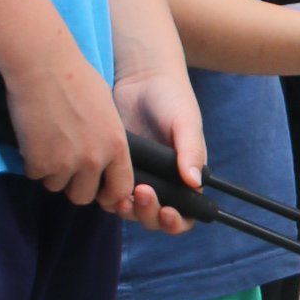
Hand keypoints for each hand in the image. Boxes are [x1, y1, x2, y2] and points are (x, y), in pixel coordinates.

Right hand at [0, 41, 136, 210]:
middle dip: (72, 185)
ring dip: (49, 171)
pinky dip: (30, 161)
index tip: (97, 189)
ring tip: (46, 143)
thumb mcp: (106, 110)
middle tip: (62, 166)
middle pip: (83, 196)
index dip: (108, 193)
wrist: (42, 64)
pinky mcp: (39, 162)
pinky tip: (32, 138)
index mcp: (116, 146)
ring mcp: (66, 163)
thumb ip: (107, 139)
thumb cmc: (74, 77)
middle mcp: (94, 159)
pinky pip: (34, 175)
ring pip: (55, 186)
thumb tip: (102, 158)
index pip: (120, 189)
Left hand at [112, 68, 207, 226]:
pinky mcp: (112, 169)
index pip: (184, 216)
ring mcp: (135, 178)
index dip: (175, 222)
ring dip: (126, 210)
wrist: (139, 77)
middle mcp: (160, 184)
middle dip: (147, 214)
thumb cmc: (171, 97)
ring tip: (121, 196)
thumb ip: (192, 151)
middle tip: (140, 194)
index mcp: (184, 178)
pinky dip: (106, 195)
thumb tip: (195, 183)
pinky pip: (108, 193)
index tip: (166, 211)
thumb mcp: (186, 122)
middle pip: (154, 219)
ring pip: (130, 211)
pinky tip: (104, 183)